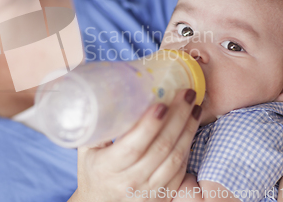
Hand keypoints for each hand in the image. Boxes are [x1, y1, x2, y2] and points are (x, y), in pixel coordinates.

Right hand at [71, 89, 201, 201]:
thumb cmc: (92, 171)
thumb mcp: (87, 149)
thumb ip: (99, 125)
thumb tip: (114, 92)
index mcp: (108, 168)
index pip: (133, 146)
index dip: (149, 125)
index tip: (162, 104)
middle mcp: (130, 182)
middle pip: (161, 148)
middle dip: (178, 117)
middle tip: (187, 94)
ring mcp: (149, 192)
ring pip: (176, 158)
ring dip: (188, 130)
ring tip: (195, 107)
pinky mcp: (163, 196)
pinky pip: (181, 170)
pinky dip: (188, 146)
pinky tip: (190, 128)